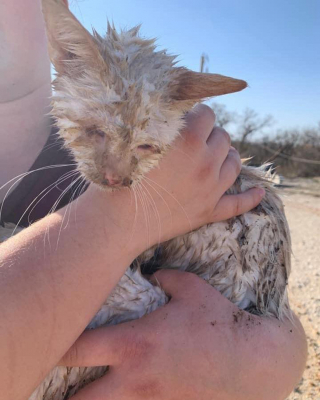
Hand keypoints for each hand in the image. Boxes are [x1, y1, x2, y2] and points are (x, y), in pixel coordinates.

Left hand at [61, 271, 306, 399]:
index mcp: (134, 343)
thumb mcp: (190, 287)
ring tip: (89, 390)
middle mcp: (134, 380)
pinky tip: (123, 396)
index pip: (76, 349)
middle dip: (62, 394)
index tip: (50, 337)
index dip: (56, 345)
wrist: (254, 362)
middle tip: (62, 378)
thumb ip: (162, 277)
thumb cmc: (219, 320)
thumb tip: (149, 273)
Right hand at [84, 104, 264, 253]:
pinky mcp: (209, 212)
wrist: (118, 222)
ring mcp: (211, 189)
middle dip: (211, 135)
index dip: (197, 115)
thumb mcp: (137, 141)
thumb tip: (170, 114)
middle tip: (196, 140)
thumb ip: (158, 125)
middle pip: (224, 137)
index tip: (188, 120)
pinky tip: (259, 193)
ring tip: (216, 157)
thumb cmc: (120, 178)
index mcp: (189, 141)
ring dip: (228, 156)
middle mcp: (206, 163)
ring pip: (235, 164)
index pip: (208, 114)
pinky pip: (238, 204)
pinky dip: (250, 198)